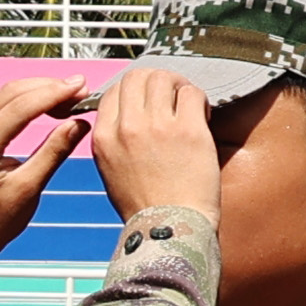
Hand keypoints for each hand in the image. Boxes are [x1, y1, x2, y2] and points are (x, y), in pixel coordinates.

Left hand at [0, 74, 99, 265]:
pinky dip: (27, 100)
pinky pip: (1, 104)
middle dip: (49, 87)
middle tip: (80, 90)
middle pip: (12, 93)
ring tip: (70, 96)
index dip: (53, 94)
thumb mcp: (30, 188)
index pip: (20, 107)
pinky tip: (49, 104)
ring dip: (39, 90)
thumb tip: (79, 123)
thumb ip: (54, 152)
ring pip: (7, 94)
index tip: (80, 88)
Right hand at [85, 65, 226, 224]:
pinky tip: (202, 117)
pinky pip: (191, 93)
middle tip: (172, 97)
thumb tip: (132, 113)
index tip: (149, 102)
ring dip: (178, 86)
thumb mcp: (111, 170)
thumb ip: (115, 138)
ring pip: (164, 78)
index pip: (114, 89)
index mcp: (104, 137)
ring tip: (188, 107)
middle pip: (137, 76)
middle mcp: (126, 127)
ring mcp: (157, 126)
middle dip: (157, 82)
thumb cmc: (145, 206)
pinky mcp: (187, 130)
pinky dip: (199, 99)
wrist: (169, 229)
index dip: (134, 90)